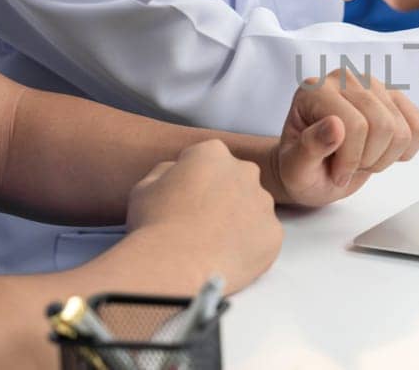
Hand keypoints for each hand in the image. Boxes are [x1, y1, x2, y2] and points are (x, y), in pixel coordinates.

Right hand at [126, 140, 281, 290]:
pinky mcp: (274, 233)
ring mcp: (263, 203)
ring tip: (213, 242)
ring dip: (239, 220)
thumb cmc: (154, 224)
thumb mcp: (145, 187)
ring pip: (253, 208)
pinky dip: (249, 244)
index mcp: (213, 153)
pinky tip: (227, 255)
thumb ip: (166, 171)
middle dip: (223, 195)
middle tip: (202, 221)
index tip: (185, 197)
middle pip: (236, 180)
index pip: (208, 158)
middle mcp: (245, 172)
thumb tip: (176, 172)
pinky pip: (263, 236)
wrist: (175, 265)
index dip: (195, 178)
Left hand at [266, 69, 418, 206]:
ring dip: (385, 157)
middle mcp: (345, 79)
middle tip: (349, 168)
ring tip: (362, 159)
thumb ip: (309, 147)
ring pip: (402, 130)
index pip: (355, 125)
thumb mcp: (295, 169)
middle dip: (369, 159)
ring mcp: (373, 85)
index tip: (336, 175)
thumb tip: (334, 126)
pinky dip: (405, 149)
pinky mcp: (393, 97)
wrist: (313, 170)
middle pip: (383, 125)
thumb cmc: (301, 169)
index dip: (350, 160)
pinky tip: (382, 152)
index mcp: (315, 90)